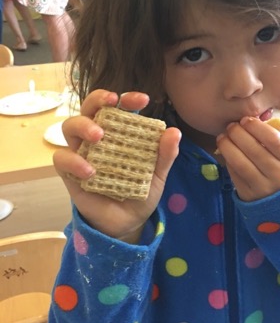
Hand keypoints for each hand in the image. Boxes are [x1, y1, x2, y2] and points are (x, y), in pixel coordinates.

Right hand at [53, 90, 180, 241]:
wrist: (128, 223)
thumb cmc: (140, 193)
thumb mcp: (157, 175)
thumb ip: (165, 155)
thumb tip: (174, 132)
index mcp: (119, 133)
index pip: (118, 108)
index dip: (127, 99)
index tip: (143, 100)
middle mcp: (97, 139)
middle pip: (88, 108)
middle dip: (97, 99)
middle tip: (111, 103)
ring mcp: (82, 154)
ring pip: (69, 127)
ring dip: (83, 126)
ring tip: (99, 136)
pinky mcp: (70, 174)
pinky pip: (62, 160)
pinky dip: (74, 161)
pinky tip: (90, 171)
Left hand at [216, 117, 279, 201]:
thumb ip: (274, 142)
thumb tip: (251, 122)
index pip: (272, 139)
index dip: (256, 126)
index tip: (246, 119)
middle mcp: (278, 175)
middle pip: (253, 149)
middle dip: (238, 133)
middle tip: (231, 126)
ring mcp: (262, 187)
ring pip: (239, 162)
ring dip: (227, 146)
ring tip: (222, 137)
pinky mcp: (248, 196)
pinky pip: (234, 174)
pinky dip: (228, 160)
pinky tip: (226, 152)